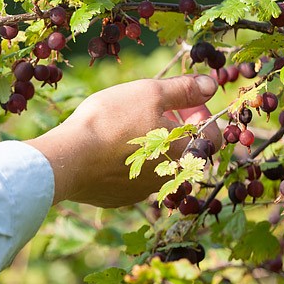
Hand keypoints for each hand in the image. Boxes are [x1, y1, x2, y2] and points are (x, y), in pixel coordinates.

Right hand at [25, 75, 220, 207]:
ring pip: (158, 165)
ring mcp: (143, 192)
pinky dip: (128, 161)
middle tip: (152, 110)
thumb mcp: (149, 93)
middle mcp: (170, 178)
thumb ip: (184, 89)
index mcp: (184, 153)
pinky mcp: (119, 198)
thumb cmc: (111, 121)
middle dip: (174, 128)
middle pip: (184, 150)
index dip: (201, 113)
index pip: (213, 136)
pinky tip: (108, 148)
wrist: (69, 158)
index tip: (179, 102)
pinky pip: (132, 178)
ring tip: (126, 127)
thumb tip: (211, 85)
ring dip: (152, 145)